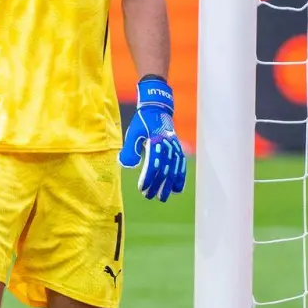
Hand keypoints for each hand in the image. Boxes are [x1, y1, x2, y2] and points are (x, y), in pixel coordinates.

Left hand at [118, 76, 186, 201]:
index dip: (148, 178)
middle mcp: (168, 145)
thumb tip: (127, 165)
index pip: (153, 164)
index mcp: (156, 141)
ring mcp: (175, 147)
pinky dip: (180, 178)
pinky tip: (176, 190)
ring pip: (173, 170)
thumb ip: (130, 149)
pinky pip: (181, 166)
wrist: (157, 109)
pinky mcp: (178, 149)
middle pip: (164, 170)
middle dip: (157, 185)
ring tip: (162, 197)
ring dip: (168, 185)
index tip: (142, 189)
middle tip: (149, 196)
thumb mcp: (133, 133)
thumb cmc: (142, 122)